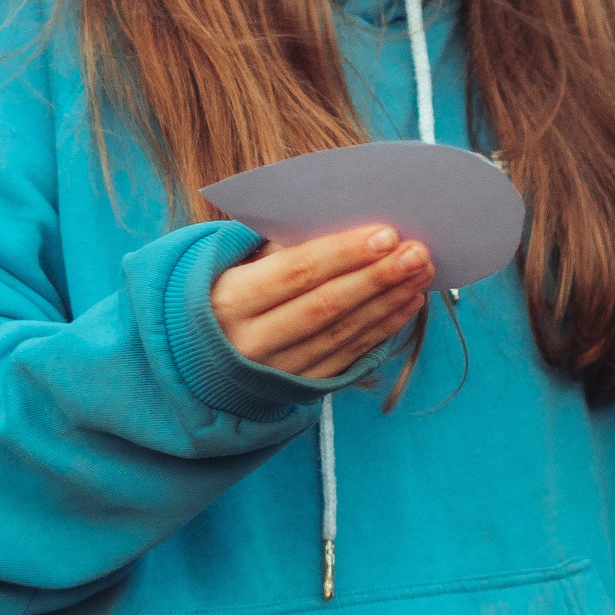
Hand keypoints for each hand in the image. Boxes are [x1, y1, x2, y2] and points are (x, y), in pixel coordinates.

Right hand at [209, 226, 434, 379]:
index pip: (296, 273)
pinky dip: (382, 329)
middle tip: (418, 252)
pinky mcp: (297, 389)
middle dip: (377, 277)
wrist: (193, 358)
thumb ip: (279, 246)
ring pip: (342, 334)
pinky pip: (348, 357)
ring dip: (388, 301)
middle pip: (326, 306)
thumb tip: (342, 225)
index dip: (343, 253)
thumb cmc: (222, 291)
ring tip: (422, 272)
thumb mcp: (233, 264)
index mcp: (229, 301)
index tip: (386, 234)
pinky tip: (408, 303)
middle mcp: (250, 342)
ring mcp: (275, 371)